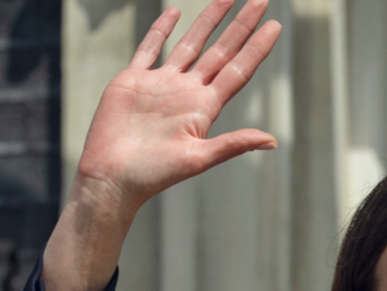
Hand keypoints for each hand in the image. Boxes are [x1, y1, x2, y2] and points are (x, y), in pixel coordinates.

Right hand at [42, 0, 279, 290]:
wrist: (111, 177)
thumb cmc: (154, 175)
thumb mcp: (198, 159)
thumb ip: (233, 144)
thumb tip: (272, 140)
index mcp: (205, 108)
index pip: (238, 70)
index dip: (256, 47)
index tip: (275, 26)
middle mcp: (187, 92)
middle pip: (221, 51)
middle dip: (241, 26)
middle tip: (261, 1)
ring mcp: (161, 84)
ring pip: (190, 44)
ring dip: (209, 21)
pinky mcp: (133, 81)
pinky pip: (149, 48)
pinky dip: (161, 30)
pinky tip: (175, 12)